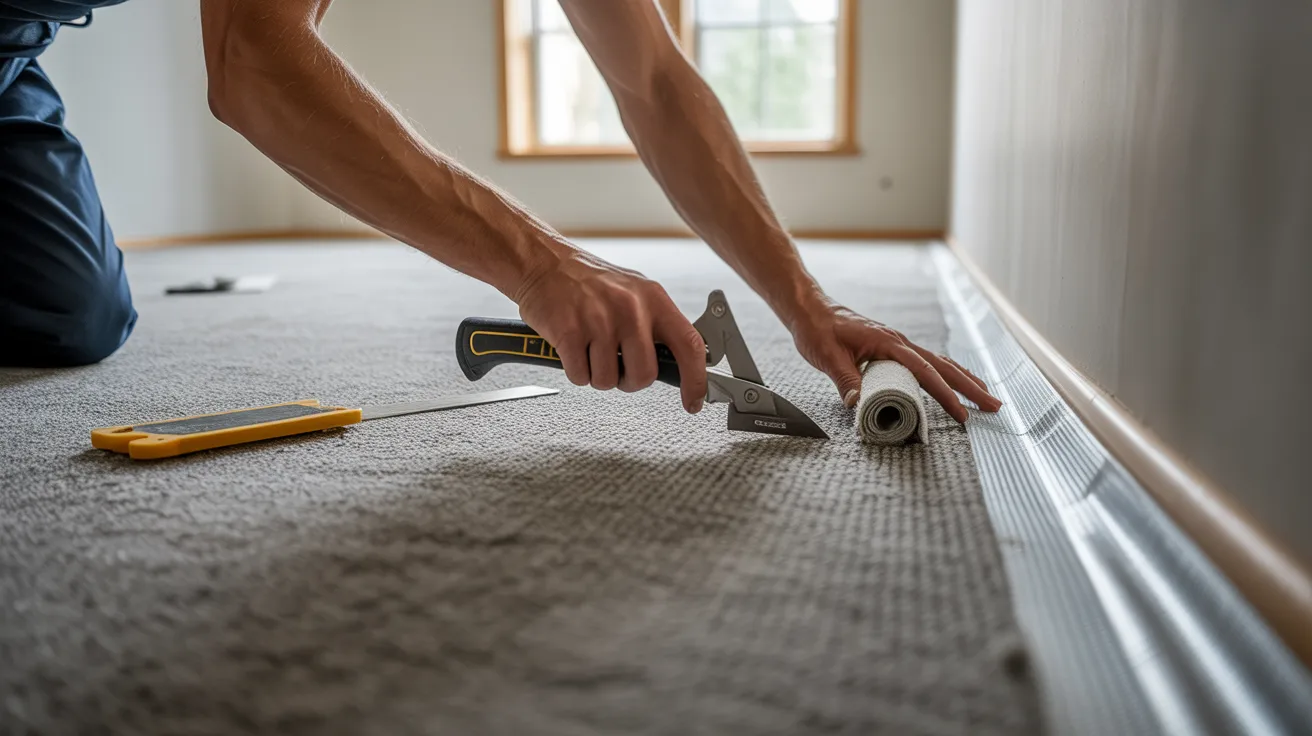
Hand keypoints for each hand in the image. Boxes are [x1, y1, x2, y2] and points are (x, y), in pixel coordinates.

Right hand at [514, 248, 707, 412]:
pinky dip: (575, 371)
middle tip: (617, 368)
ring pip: (608, 381)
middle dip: (629, 382)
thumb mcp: (635, 293)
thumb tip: (679, 363)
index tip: (693, 401)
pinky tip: (573, 349)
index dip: (695, 379)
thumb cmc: (589, 282)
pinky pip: (580, 376)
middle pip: (644, 375)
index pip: (689, 345)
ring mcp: (599, 320)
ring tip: (590, 350)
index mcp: (653, 298)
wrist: (544, 263)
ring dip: (597, 375)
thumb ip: (657, 326)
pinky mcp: (569, 331)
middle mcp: (630, 308)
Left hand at [788, 296, 1001, 422]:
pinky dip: (944, 374)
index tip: (962, 414)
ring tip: (984, 397)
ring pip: (939, 363)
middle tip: (994, 407)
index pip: (925, 372)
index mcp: (888, 343)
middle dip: (970, 388)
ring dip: (963, 380)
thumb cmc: (818, 330)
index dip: (945, 395)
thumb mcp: (827, 356)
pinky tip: (952, 384)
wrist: (811, 309)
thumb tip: (858, 405)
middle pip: (944, 366)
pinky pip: (927, 362)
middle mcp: (899, 342)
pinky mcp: (893, 349)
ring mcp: (898, 345)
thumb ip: (844, 380)